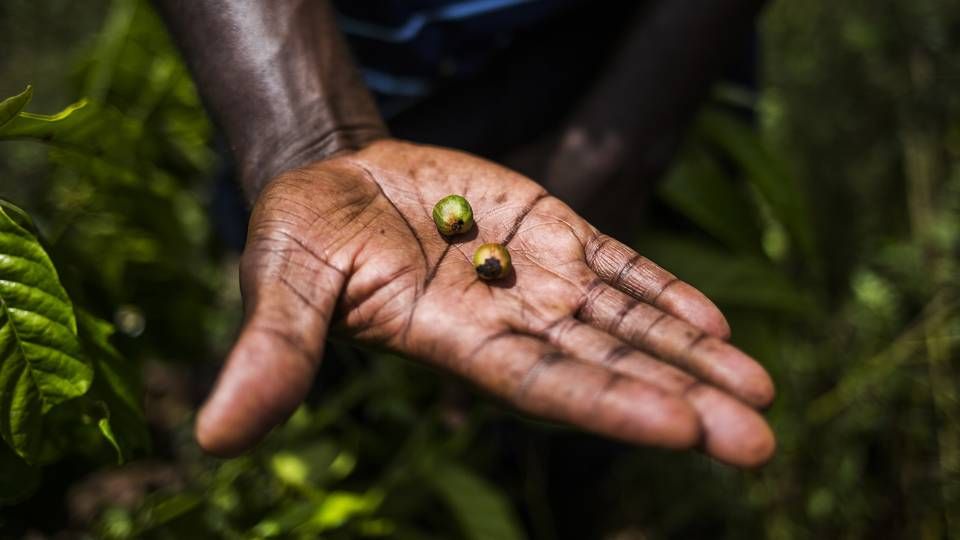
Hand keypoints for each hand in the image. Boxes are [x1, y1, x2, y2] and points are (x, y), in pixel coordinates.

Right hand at [196, 140, 774, 466]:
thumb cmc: (303, 233)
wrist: (338, 177)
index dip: (606, 402)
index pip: (541, 381)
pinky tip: (715, 322)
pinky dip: (663, 292)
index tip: (681, 428)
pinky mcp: (551, 229)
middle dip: (682, 398)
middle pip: (605, 362)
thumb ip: (274, 351)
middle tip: (757, 440)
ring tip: (759, 389)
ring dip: (693, 352)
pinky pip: (617, 264)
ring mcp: (537, 273)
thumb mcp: (284, 282)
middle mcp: (509, 318)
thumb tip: (214, 438)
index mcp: (453, 339)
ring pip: (625, 318)